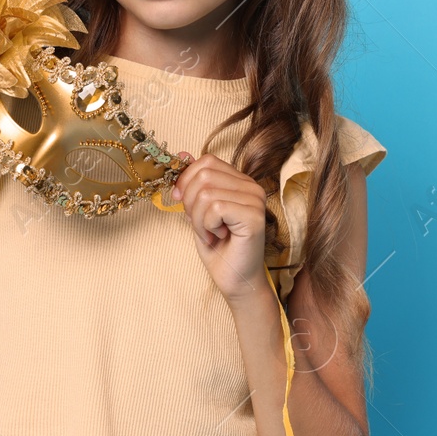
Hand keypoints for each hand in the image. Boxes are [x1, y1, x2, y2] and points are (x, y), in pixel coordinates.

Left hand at [169, 150, 269, 301]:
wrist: (234, 280)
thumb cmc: (218, 248)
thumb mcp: (199, 211)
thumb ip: (194, 185)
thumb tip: (182, 156)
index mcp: (240, 181)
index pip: (206, 161)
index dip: (186, 179)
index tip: (181, 200)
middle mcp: (252, 186)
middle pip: (203, 174)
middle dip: (190, 203)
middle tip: (201, 224)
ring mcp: (255, 200)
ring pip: (206, 193)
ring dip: (198, 219)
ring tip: (211, 233)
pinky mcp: (254, 217)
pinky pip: (215, 209)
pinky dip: (206, 226)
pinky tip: (219, 236)